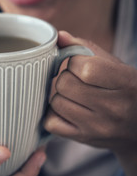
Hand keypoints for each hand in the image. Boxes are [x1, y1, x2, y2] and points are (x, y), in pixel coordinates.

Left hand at [44, 31, 136, 175]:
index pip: (84, 68)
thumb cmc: (123, 89)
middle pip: (64, 84)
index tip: (79, 64)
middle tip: (75, 81)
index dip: (74, 62)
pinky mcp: (84, 138)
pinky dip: (53, 114)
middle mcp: (113, 108)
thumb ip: (85, 48)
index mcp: (126, 83)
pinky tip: (66, 110)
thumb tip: (59, 37)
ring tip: (73, 96)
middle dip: (65, 78)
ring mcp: (98, 126)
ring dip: (59, 95)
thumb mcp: (114, 65)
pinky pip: (51, 122)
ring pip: (55, 102)